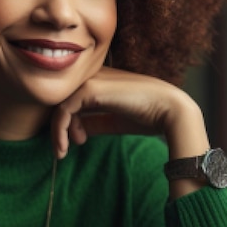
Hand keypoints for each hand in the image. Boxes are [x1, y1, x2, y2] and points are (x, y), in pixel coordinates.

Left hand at [50, 67, 210, 196]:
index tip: (78, 141)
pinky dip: (59, 130)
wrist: (169, 111)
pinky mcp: (89, 88)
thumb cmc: (146, 116)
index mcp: (99, 80)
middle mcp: (93, 75)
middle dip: (60, 127)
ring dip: (57, 131)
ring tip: (63, 150)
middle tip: (64, 149)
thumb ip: (93, 122)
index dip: (68, 121)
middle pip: (61, 101)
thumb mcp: (112, 121)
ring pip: (58, 105)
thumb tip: (74, 131)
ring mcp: (90, 80)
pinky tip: (66, 145)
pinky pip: (63, 110)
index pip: (71, 98)